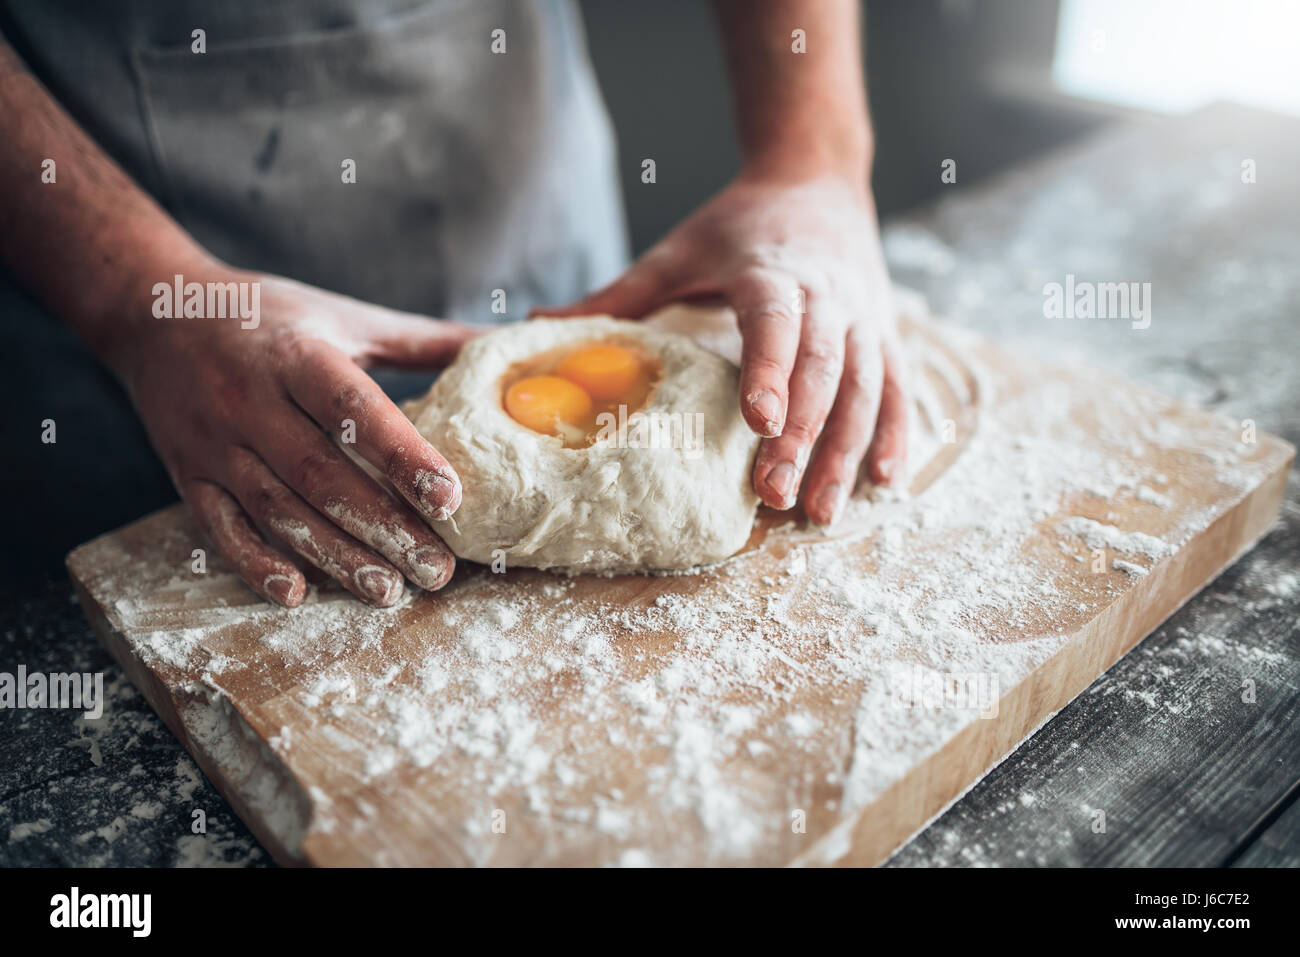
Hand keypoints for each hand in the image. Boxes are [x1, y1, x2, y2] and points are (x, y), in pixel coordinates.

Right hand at [112, 266, 476, 606]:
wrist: (155, 311)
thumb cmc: (270, 316)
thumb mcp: (345, 316)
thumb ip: (424, 340)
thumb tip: (505, 340)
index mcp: (297, 355)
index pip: (354, 410)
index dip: (403, 455)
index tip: (450, 498)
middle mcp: (250, 400)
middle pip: (321, 474)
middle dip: (383, 528)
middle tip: (437, 569)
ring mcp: (213, 442)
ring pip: (277, 509)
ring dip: (334, 556)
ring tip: (390, 591)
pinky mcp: (186, 474)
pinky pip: (220, 527)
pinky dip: (256, 564)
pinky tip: (298, 593)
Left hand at [540, 172, 907, 525]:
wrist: (818, 179)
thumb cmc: (741, 223)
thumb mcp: (681, 248)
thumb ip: (622, 292)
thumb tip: (542, 323)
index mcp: (772, 272)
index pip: (774, 324)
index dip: (770, 371)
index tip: (757, 421)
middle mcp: (827, 296)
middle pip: (821, 370)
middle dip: (801, 436)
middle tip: (772, 495)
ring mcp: (864, 317)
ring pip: (865, 389)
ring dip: (846, 451)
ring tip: (822, 511)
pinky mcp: (885, 333)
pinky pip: (897, 388)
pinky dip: (894, 433)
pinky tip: (884, 481)